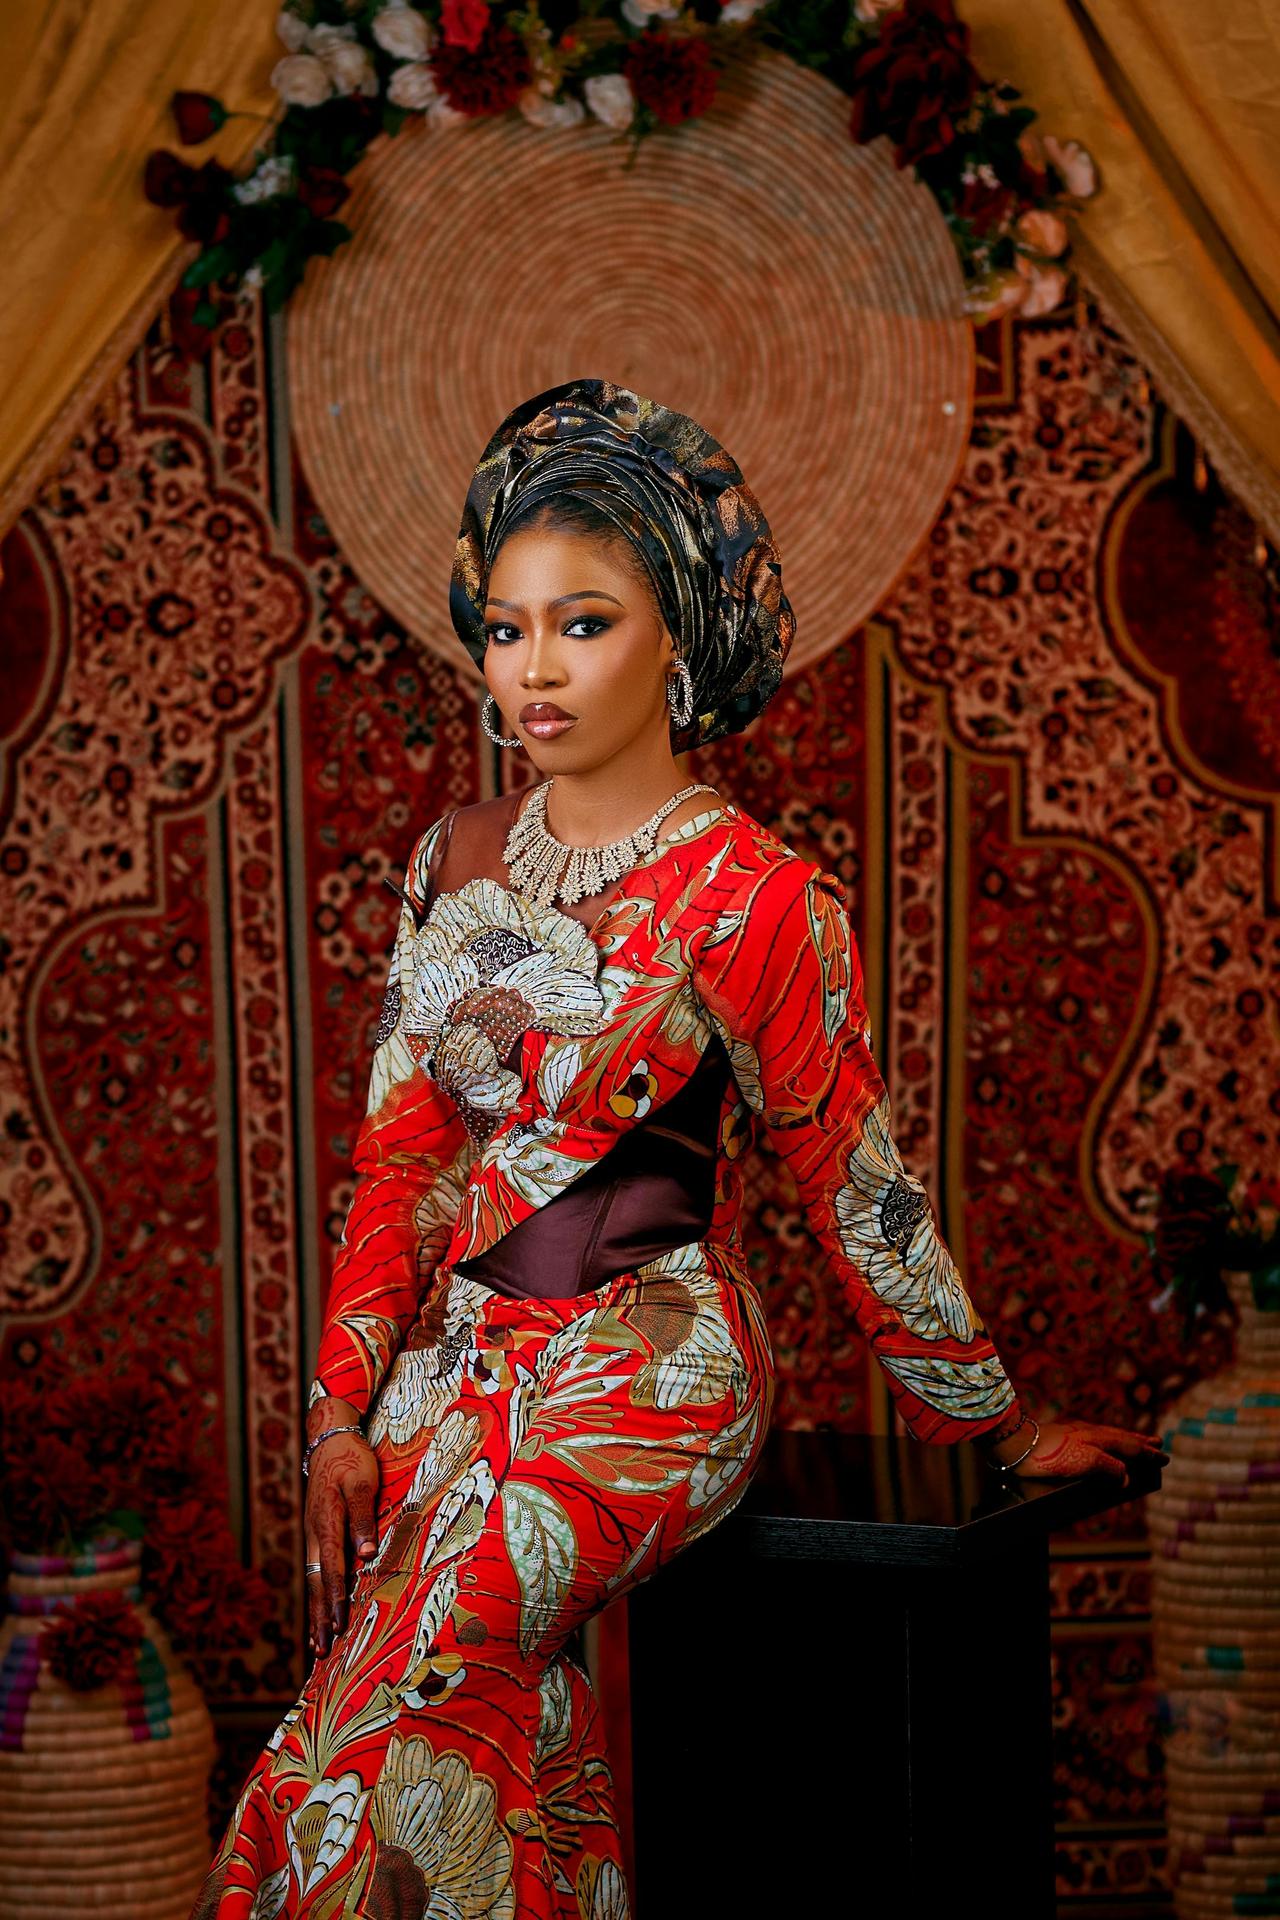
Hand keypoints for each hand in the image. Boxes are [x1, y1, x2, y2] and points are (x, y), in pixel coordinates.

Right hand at [304, 1429, 380, 1657]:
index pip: (332, 1567)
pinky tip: (320, 1611)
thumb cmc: (350, 1458)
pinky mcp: (317, 1532)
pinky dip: (318, 1594)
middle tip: (322, 1651)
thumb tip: (366, 1555)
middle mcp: (315, 1533)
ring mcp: (313, 1534)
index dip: (335, 1597)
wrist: (329, 1437)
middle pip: (317, 1581)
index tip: (339, 1624)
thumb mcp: (362, 1481)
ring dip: (316, 1611)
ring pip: (314, 1579)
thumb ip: (362, 1518)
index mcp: (326, 1522)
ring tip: (318, 1644)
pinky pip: (316, 1569)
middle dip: (320, 1616)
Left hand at [1012, 1417, 1168, 1485]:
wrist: (1016, 1443)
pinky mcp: (1064, 1434)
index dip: (1148, 1455)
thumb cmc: (1048, 1456)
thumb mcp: (1084, 1463)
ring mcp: (1076, 1432)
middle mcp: (1090, 1433)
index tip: (1164, 1458)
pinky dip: (1108, 1437)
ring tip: (1138, 1441)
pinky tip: (1103, 1440)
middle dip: (1141, 1443)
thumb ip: (1109, 1467)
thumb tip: (1127, 1476)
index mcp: (1099, 1441)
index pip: (1130, 1448)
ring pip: (1109, 1435)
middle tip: (1158, 1444)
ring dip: (1126, 1439)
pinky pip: (1094, 1434)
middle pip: (1122, 1438)